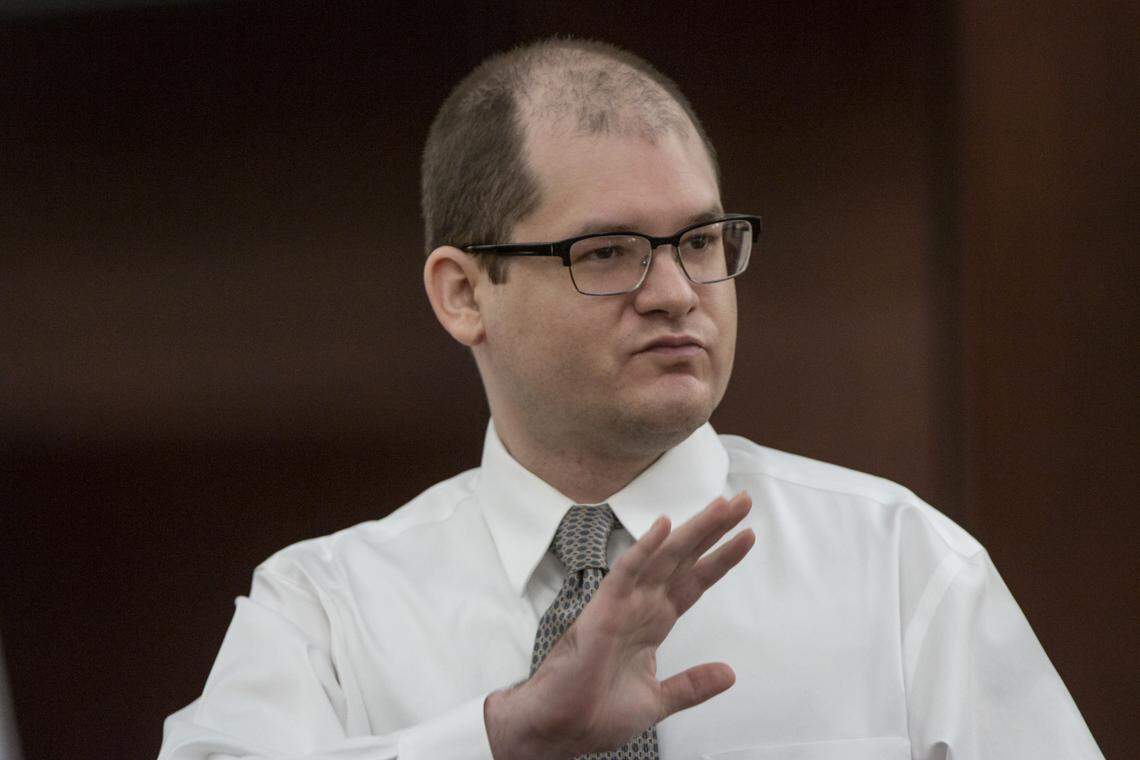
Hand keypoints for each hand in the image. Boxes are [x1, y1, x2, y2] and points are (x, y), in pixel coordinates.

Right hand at [486, 491, 755, 758]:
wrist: (561, 730)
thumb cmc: (596, 713)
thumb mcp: (657, 699)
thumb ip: (691, 684)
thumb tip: (729, 673)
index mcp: (654, 621)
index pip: (696, 581)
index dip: (722, 558)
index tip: (748, 534)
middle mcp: (642, 605)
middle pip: (686, 559)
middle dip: (715, 529)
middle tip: (743, 500)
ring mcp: (623, 604)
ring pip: (664, 557)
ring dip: (693, 530)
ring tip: (721, 505)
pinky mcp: (603, 610)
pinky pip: (627, 573)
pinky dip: (644, 549)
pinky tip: (664, 525)